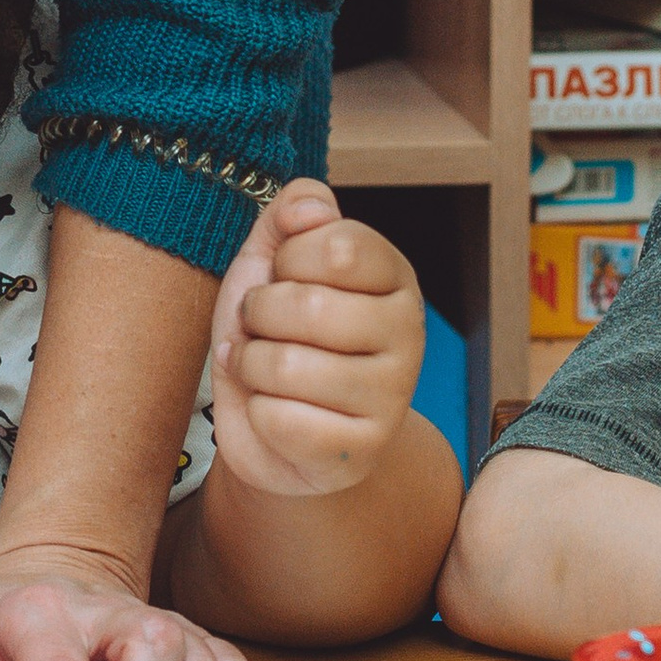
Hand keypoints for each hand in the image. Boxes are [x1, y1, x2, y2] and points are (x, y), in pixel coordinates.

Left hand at [210, 181, 424, 498]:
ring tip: (263, 369)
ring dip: (252, 365)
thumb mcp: (272, 261)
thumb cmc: (278, 334)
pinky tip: (273, 410)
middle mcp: (408, 333)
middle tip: (263, 328)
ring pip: (288, 366)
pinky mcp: (362, 451)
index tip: (284, 276)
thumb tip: (312, 209)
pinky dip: (257, 412)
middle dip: (259, 314)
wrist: (274, 424)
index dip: (287, 259)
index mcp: (393, 276)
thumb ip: (290, 215)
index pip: (339, 245)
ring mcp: (392, 396)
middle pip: (309, 305)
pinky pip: (281, 420)